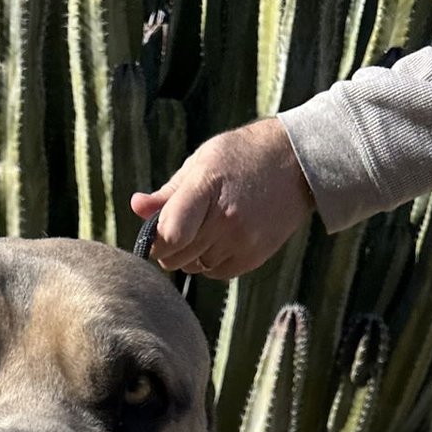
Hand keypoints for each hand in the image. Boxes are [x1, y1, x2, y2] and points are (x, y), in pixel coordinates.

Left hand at [130, 117, 314, 279]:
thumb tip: (136, 207)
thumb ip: (167, 192)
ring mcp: (241, 240)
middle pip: (176, 257)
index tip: (156, 231)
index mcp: (206, 188)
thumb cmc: (240, 157)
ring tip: (205, 228)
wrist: (296, 163)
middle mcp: (225, 218)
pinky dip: (211, 262)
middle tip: (178, 229)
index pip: (170, 234)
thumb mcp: (201, 163)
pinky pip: (216, 273)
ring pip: (194, 267)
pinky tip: (221, 238)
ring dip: (191, 255)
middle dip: (169, 248)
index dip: (156, 239)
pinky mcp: (253, 257)